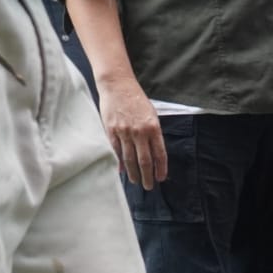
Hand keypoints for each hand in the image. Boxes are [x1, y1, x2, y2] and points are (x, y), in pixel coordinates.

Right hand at [96, 74, 166, 188]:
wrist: (117, 85)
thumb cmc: (137, 100)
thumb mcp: (152, 115)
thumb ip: (153, 134)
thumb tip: (153, 152)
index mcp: (153, 128)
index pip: (160, 154)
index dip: (161, 168)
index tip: (161, 178)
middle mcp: (140, 132)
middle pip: (144, 160)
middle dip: (147, 176)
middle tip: (149, 186)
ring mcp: (124, 132)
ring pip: (130, 158)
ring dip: (133, 172)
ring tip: (136, 181)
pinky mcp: (111, 130)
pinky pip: (115, 150)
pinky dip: (119, 162)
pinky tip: (121, 170)